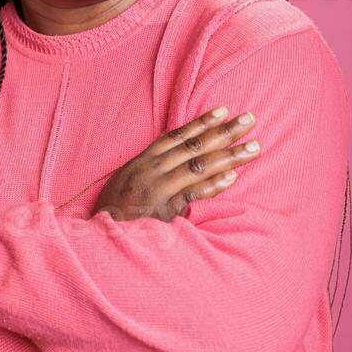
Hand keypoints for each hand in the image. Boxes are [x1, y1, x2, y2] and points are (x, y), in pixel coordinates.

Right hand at [92, 107, 259, 221]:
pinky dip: (212, 185)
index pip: (177, 136)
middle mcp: (151, 170)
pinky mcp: (162, 210)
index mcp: (142, 162)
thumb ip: (150, 171)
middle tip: (251, 119)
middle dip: (224, 131)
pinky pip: (191, 194)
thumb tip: (178, 163)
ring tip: (253, 147)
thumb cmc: (113, 214)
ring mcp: (157, 188)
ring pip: (198, 165)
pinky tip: (232, 176)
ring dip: (229, 155)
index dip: (201, 122)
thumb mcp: (126, 184)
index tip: (224, 110)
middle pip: (194, 146)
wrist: (98, 241)